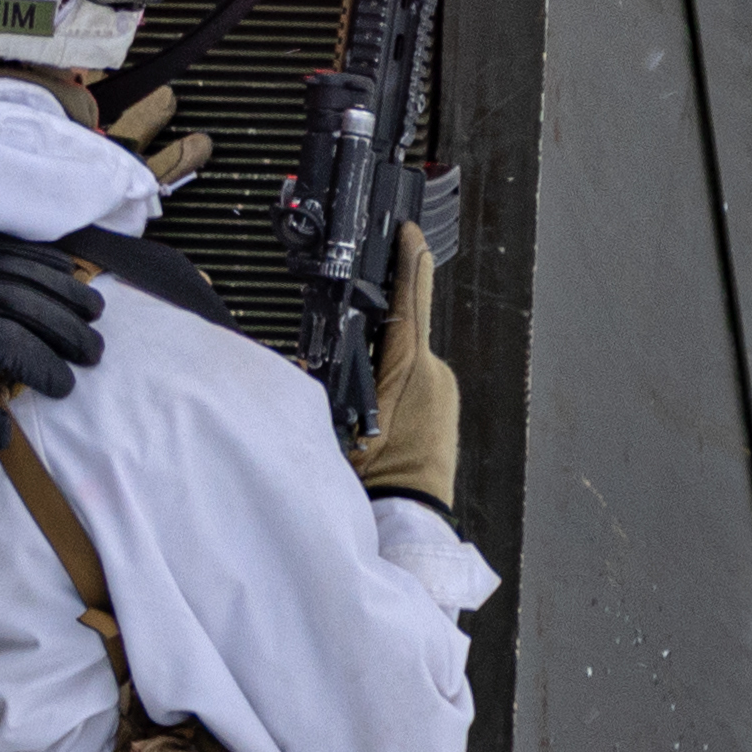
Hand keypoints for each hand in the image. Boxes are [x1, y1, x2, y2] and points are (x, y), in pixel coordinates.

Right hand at [348, 236, 464, 509]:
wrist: (411, 520)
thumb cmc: (376, 481)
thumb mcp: (338, 428)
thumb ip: (323, 387)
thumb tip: (305, 359)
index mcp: (410, 372)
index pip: (409, 302)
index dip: (408, 261)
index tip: (408, 231)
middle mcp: (435, 376)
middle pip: (403, 329)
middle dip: (378, 326)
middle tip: (355, 342)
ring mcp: (445, 392)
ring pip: (408, 356)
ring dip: (385, 360)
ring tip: (361, 395)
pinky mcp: (446, 407)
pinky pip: (418, 378)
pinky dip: (397, 380)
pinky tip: (377, 406)